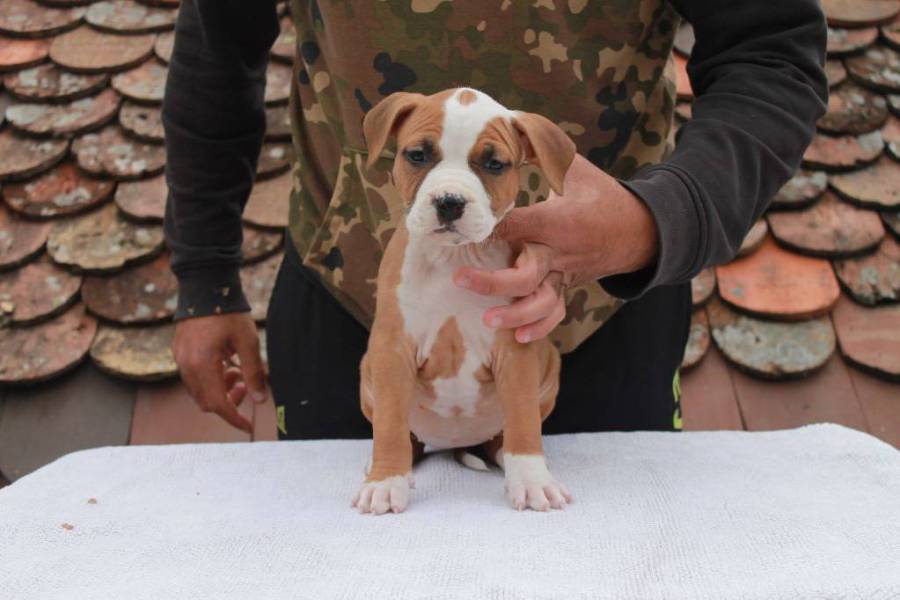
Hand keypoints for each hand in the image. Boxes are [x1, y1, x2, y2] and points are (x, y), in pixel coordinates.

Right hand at [172, 312, 267, 432]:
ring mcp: (180, 359)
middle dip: (229, 402)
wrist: (205, 286)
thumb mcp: (248, 342)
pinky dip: (210, 380)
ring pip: (198, 392)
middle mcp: (187, 366)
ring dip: (219, 390)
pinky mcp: (179, 353)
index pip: (218, 404)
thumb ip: (254, 372)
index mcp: (203, 364)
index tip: (248, 427)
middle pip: (206, 402)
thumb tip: (260, 399)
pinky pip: (193, 378)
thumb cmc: (229, 313)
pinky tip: (225, 363)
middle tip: (246, 386)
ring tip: (236, 371)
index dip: (234, 419)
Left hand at [454, 154, 658, 342]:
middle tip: (459, 280)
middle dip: (492, 281)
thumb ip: (542, 150)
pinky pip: (556, 312)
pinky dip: (539, 327)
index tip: (460, 228)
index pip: (517, 224)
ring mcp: (564, 274)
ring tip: (488, 319)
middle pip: (525, 272)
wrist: (642, 230)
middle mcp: (559, 251)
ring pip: (540, 301)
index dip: (488, 227)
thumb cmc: (603, 196)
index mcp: (558, 220)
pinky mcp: (568, 287)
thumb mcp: (576, 168)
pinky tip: (518, 337)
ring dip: (515, 313)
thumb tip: (510, 122)